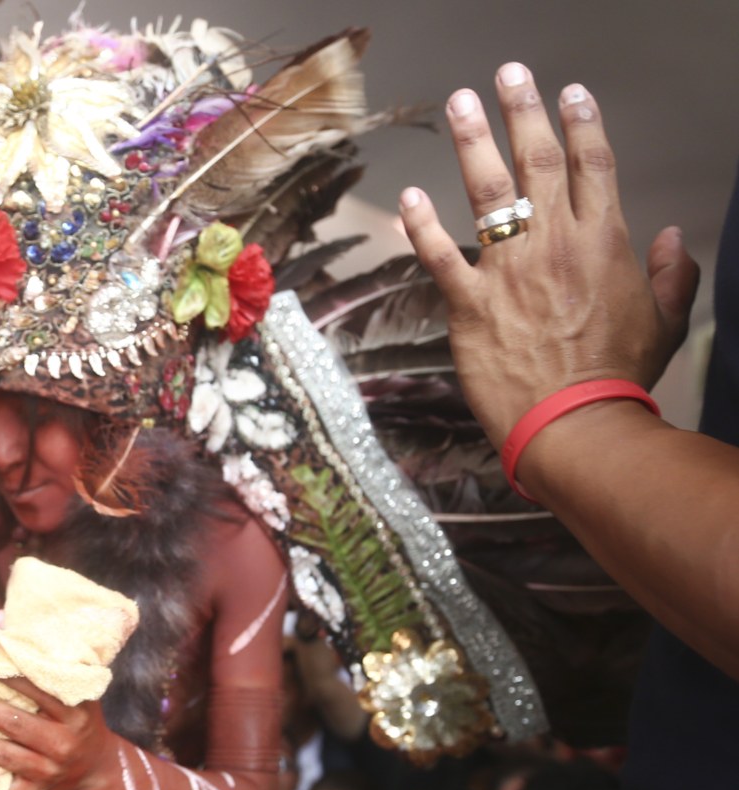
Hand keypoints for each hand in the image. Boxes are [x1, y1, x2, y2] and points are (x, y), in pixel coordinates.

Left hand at [0, 677, 115, 789]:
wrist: (97, 767)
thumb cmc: (78, 719)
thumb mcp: (75, 691)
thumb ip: (43, 663)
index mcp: (75, 713)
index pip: (41, 692)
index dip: (11, 678)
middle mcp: (63, 742)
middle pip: (17, 724)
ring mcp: (49, 769)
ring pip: (6, 756)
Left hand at [399, 63, 699, 448]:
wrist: (576, 423)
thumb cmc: (618, 376)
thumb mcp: (664, 321)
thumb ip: (672, 274)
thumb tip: (674, 238)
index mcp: (605, 243)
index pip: (594, 165)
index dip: (582, 124)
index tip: (571, 93)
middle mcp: (555, 245)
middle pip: (539, 162)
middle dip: (522, 112)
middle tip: (508, 74)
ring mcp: (509, 272)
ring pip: (488, 192)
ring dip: (472, 142)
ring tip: (458, 104)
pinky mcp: (469, 304)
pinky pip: (439, 255)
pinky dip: (420, 225)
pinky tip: (407, 196)